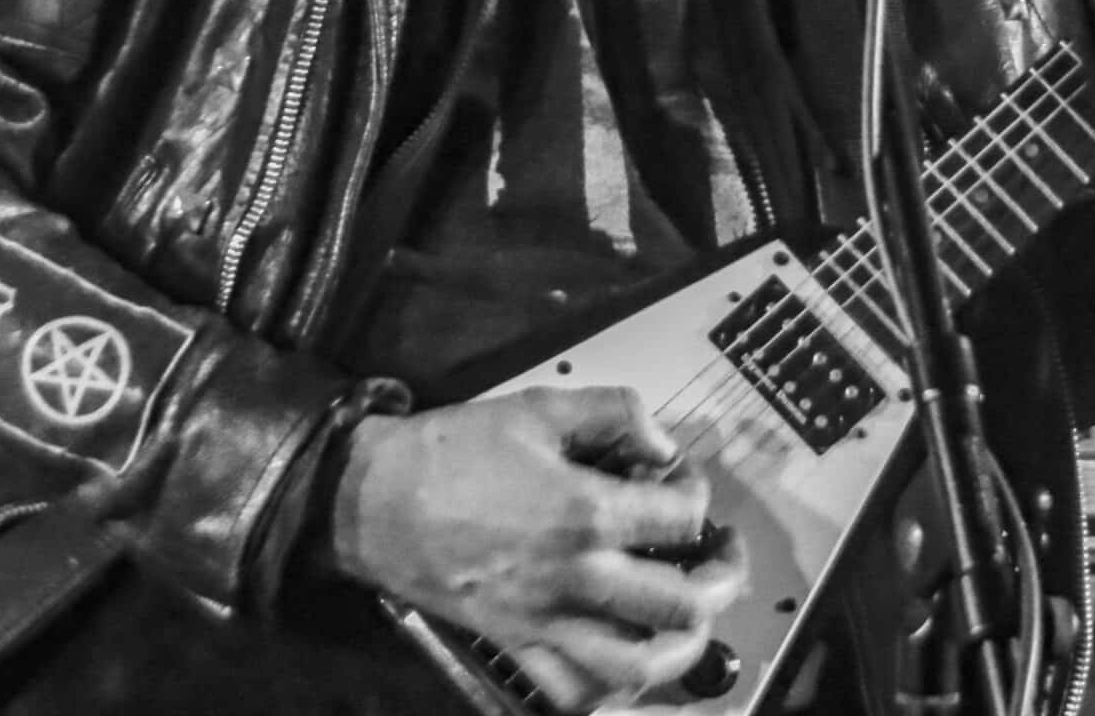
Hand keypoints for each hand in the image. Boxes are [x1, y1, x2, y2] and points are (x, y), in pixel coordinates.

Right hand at [331, 385, 746, 711]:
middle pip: (683, 603)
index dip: (696, 490)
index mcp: (588, 514)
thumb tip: (661, 440)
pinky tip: (625, 661)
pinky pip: (572, 690)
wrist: (373, 500)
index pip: (683, 516)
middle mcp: (577, 578)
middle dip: (720, 577)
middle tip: (720, 555)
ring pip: (639, 666)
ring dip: (681, 647)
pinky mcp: (516, 643)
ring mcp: (546, 620)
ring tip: (693, 621)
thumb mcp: (539, 407)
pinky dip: (608, 688)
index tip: (680, 477)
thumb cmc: (450, 452)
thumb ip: (614, 411)